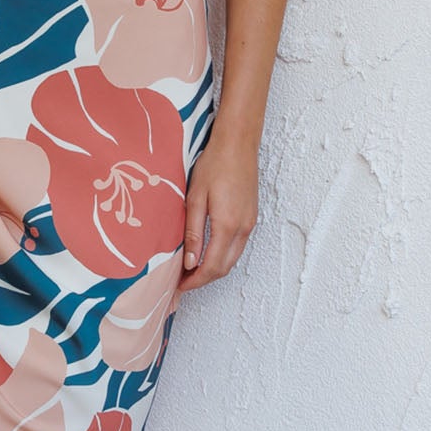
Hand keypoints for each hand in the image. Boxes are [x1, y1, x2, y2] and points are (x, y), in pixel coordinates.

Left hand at [177, 130, 258, 293]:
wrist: (238, 144)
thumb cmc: (215, 164)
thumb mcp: (196, 198)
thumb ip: (194, 232)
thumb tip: (190, 262)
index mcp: (227, 225)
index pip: (212, 266)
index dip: (195, 281)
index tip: (180, 286)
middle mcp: (243, 228)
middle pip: (224, 268)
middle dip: (203, 279)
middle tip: (182, 281)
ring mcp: (250, 223)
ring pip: (232, 259)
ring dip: (213, 268)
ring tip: (191, 268)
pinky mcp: (251, 217)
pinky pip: (237, 246)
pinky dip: (222, 256)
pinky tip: (207, 251)